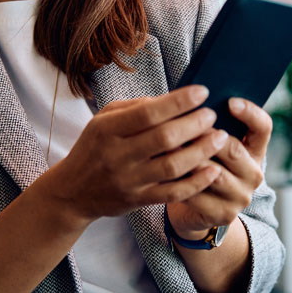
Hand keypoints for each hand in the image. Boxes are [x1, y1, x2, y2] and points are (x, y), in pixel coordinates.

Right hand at [45, 85, 227, 225]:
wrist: (71, 192)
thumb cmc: (93, 148)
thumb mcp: (102, 121)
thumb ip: (133, 108)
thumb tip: (169, 100)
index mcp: (107, 130)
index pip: (148, 112)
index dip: (178, 102)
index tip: (202, 92)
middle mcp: (116, 155)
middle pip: (164, 138)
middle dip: (194, 124)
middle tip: (212, 116)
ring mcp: (128, 180)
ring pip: (172, 166)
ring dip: (201, 151)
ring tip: (219, 138)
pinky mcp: (137, 200)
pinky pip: (172, 192)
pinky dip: (196, 182)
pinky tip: (212, 170)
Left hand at [166, 97, 271, 238]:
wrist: (197, 210)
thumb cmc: (201, 165)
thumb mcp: (211, 145)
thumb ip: (209, 125)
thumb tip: (191, 96)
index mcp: (255, 151)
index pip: (263, 127)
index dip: (250, 113)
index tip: (230, 101)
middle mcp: (254, 174)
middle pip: (235, 149)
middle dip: (206, 135)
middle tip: (183, 123)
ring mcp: (241, 196)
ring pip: (213, 173)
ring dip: (189, 158)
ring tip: (168, 145)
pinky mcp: (224, 214)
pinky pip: (198, 194)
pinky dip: (179, 182)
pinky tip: (162, 170)